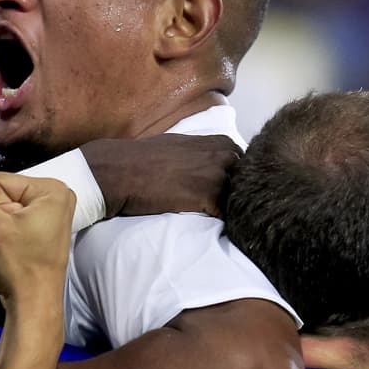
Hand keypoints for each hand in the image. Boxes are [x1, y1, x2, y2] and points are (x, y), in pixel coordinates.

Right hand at [0, 172, 73, 309]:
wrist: (33, 303)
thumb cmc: (18, 264)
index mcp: (52, 189)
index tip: (8, 232)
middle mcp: (57, 196)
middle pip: (3, 194)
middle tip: (9, 241)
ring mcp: (51, 214)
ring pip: (4, 209)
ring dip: (0, 228)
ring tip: (13, 247)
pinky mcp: (43, 230)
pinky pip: (12, 221)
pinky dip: (7, 235)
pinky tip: (16, 251)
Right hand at [81, 133, 240, 218]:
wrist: (118, 171)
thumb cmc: (142, 159)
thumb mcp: (179, 145)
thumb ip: (203, 153)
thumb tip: (214, 166)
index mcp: (217, 141)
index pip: (247, 163)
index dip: (239, 179)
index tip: (232, 191)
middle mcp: (222, 154)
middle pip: (249, 180)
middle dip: (242, 194)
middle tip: (230, 209)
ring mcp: (217, 175)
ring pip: (241, 197)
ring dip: (234, 209)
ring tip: (223, 220)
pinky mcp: (207, 196)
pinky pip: (227, 214)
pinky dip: (223, 222)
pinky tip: (213, 226)